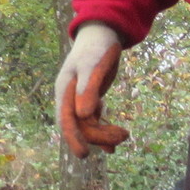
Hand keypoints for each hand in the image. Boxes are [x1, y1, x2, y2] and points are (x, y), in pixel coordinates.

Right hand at [55, 22, 128, 155]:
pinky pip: (94, 121)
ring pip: (87, 126)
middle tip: (123, 136)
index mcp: (65, 91)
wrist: (102, 34)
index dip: (74, 138)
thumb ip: (88, 90)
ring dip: (103, 134)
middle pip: (79, 126)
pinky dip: (103, 131)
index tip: (84, 155)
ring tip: (124, 136)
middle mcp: (69, 98)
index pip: (65, 120)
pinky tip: (114, 144)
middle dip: (98, 135)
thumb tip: (83, 116)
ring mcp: (79, 100)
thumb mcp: (93, 66)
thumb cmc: (96, 48)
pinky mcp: (90, 100)